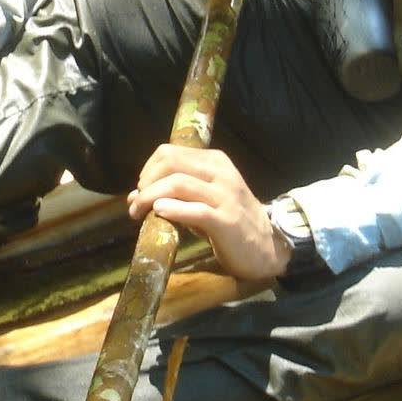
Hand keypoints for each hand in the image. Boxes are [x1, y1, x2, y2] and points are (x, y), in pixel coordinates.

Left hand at [128, 144, 289, 281]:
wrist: (267, 247)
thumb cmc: (231, 222)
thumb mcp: (203, 201)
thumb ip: (173, 195)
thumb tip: (134, 196)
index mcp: (215, 162)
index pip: (170, 152)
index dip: (148, 169)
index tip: (140, 189)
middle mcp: (221, 173)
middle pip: (171, 163)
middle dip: (146, 182)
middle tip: (136, 203)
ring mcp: (226, 196)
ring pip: (178, 183)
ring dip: (150, 197)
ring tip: (138, 213)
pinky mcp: (227, 220)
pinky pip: (195, 210)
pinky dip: (173, 209)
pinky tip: (159, 213)